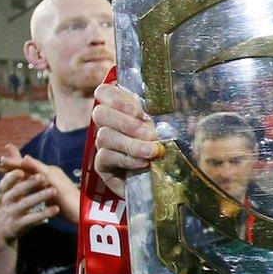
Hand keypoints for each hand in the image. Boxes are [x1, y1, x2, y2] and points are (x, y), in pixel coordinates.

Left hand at [0, 145, 79, 223]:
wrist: (81, 212)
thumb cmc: (67, 208)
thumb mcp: (49, 198)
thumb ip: (41, 192)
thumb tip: (33, 192)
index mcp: (47, 177)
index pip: (27, 170)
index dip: (14, 167)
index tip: (0, 166)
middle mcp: (50, 172)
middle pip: (27, 166)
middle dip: (12, 162)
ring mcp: (53, 174)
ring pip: (31, 166)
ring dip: (17, 161)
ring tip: (3, 159)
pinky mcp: (56, 179)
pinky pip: (43, 170)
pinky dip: (34, 164)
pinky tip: (25, 160)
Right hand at [0, 166, 58, 245]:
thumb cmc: (8, 205)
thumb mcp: (7, 191)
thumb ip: (13, 172)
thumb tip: (12, 148)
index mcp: (3, 192)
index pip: (5, 183)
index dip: (12, 177)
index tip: (21, 171)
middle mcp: (5, 202)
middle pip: (17, 192)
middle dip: (30, 184)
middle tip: (44, 177)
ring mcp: (12, 214)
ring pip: (26, 204)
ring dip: (39, 196)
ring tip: (53, 191)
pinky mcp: (19, 226)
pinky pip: (32, 219)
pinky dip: (44, 214)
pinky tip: (55, 209)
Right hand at [92, 82, 164, 196]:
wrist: (169, 181)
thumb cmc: (172, 148)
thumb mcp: (170, 127)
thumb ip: (163, 113)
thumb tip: (166, 102)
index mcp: (124, 107)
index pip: (105, 92)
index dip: (116, 98)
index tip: (139, 111)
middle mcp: (110, 124)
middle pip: (100, 112)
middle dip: (126, 123)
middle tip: (149, 133)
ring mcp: (104, 144)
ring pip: (104, 136)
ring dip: (131, 144)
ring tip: (152, 151)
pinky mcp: (102, 166)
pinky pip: (105, 157)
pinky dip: (127, 159)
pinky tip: (144, 164)